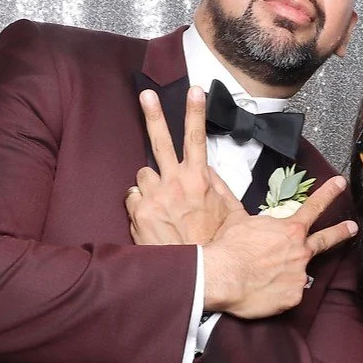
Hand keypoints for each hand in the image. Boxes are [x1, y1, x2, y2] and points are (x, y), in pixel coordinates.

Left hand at [124, 86, 236, 250]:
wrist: (197, 273)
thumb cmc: (215, 243)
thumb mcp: (228, 213)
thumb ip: (219, 187)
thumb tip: (209, 169)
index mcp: (198, 180)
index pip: (196, 138)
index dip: (195, 112)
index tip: (195, 89)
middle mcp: (174, 183)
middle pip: (160, 141)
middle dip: (153, 114)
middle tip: (146, 94)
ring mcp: (154, 196)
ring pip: (143, 175)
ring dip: (150, 184)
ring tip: (162, 205)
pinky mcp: (139, 212)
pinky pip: (133, 198)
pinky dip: (140, 205)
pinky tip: (152, 219)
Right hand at [201, 174, 357, 321]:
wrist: (223, 276)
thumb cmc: (229, 247)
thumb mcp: (238, 220)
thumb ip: (246, 211)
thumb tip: (224, 182)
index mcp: (290, 230)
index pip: (314, 207)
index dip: (329, 194)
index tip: (340, 184)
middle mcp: (300, 251)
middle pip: (325, 240)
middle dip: (340, 232)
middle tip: (352, 228)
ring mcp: (299, 275)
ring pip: (297, 273)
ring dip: (285, 274)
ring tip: (264, 276)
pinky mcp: (294, 297)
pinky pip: (288, 294)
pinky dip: (278, 293)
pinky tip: (263, 291)